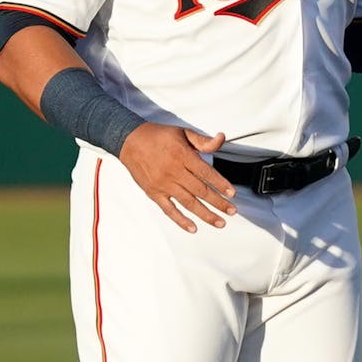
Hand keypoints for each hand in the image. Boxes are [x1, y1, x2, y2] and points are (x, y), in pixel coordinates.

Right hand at [118, 124, 236, 232]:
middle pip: (200, 191)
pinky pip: (169, 210)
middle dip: (218, 203)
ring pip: (188, 203)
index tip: (232, 193)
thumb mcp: (183, 133)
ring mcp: (163, 185)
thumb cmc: (158, 136)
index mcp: (183, 156)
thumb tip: (221, 138)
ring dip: (205, 214)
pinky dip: (181, 220)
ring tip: (219, 222)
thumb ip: (203, 141)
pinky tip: (193, 228)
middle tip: (232, 211)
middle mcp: (174, 172)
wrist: (130, 141)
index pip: (207, 173)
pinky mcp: (153, 193)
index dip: (221, 184)